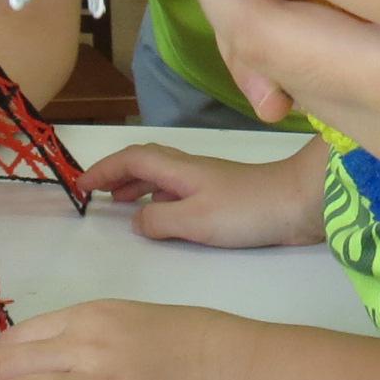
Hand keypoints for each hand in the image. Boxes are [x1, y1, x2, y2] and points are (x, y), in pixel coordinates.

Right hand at [80, 142, 325, 247]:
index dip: (103, 170)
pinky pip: (178, 191)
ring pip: (161, 176)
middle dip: (116, 175)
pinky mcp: (223, 196)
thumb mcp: (193, 220)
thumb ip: (158, 221)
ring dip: (136, 186)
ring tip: (119, 205)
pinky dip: (159, 199)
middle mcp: (190, 169)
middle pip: (144, 162)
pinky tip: (162, 217)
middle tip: (96, 195)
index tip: (80, 186)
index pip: (130, 159)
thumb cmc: (246, 209)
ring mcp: (208, 181)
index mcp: (178, 168)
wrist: (299, 204)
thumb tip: (136, 220)